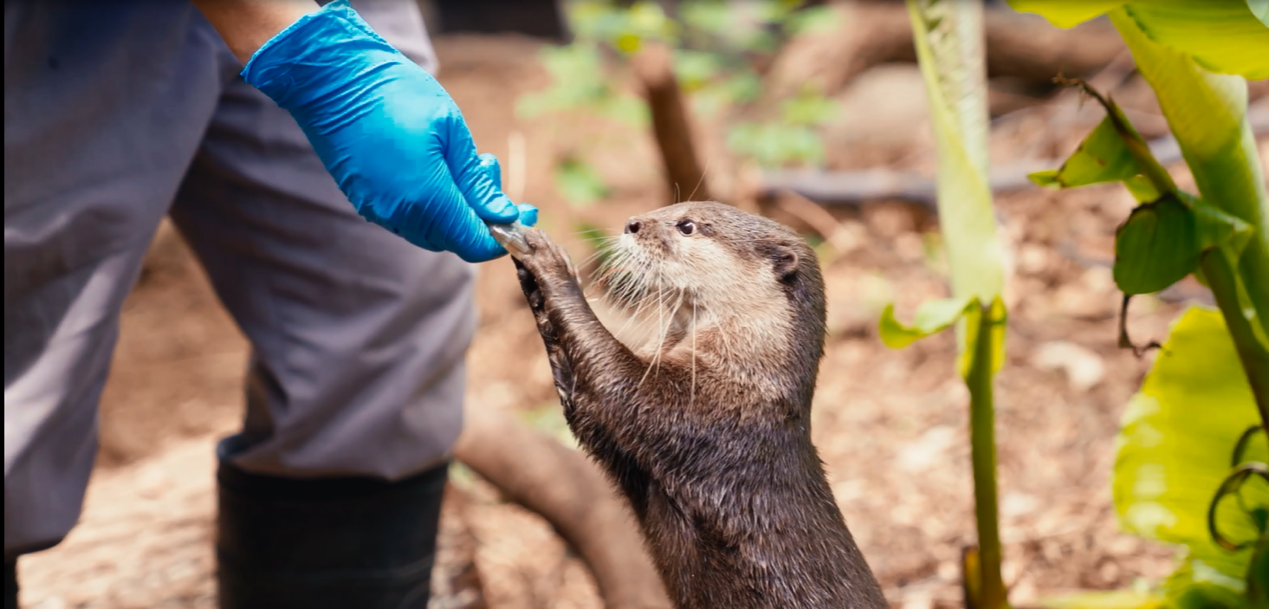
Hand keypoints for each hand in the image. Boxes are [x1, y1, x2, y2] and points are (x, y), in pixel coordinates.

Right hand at [239, 0, 536, 261]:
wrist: (331, 78)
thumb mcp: (451, 130)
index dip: (504, 235)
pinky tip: (437, 167)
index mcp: (425, 198)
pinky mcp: (366, 201)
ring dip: (458, 206)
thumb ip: (477, 180)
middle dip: (483, 213)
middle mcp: (400, 214)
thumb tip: (505, 214)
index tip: (526, 211)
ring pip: (433, 230)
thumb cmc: (395, 94)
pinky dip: (434, 203)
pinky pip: (410, 217)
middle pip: (455, 238)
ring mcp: (379, 210)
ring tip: (467, 160)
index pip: (474, 242)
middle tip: (492, 167)